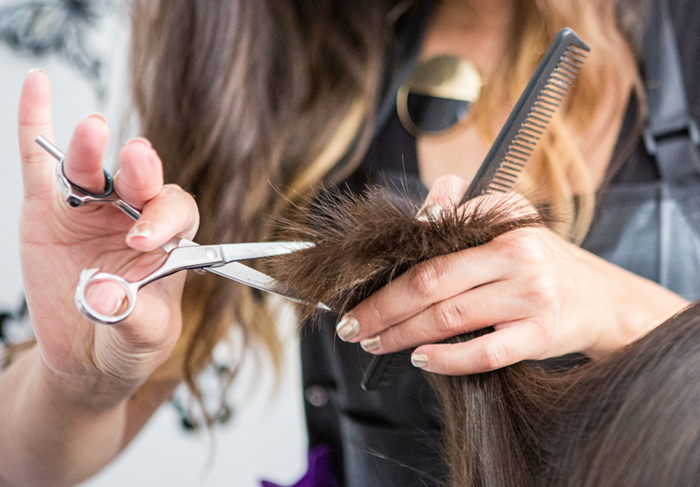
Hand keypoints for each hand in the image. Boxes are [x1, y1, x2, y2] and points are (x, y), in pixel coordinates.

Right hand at [18, 70, 198, 406]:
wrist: (88, 356)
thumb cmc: (128, 339)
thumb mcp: (141, 337)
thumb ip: (128, 316)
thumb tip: (100, 297)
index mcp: (168, 239)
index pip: (177, 212)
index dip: (165, 218)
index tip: (144, 239)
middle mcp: (133, 214)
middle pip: (141, 181)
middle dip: (142, 171)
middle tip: (138, 163)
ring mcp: (90, 208)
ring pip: (92, 170)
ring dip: (92, 149)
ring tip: (94, 132)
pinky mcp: (48, 209)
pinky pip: (40, 162)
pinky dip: (36, 123)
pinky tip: (36, 85)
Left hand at [335, 175, 687, 374]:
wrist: (603, 298)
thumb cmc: (544, 259)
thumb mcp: (511, 218)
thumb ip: (465, 206)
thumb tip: (422, 211)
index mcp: (503, 228)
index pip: (433, 247)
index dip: (389, 268)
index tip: (357, 284)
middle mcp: (517, 259)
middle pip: (432, 283)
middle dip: (382, 306)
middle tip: (352, 324)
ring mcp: (530, 299)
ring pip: (451, 318)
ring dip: (403, 333)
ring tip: (373, 341)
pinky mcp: (539, 336)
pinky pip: (485, 352)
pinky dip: (448, 358)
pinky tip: (420, 359)